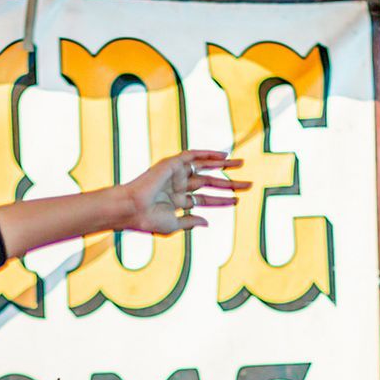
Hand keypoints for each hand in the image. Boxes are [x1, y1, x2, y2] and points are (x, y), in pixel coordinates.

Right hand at [116, 151, 247, 234]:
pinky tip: (222, 155)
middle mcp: (178, 186)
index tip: (237, 200)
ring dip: (223, 165)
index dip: (221, 200)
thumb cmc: (148, 220)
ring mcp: (175, 174)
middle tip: (248, 184)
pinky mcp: (171, 164)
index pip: (205, 199)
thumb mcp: (174, 225)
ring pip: (204, 168)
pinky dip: (207, 153)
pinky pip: (192, 155)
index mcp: (177, 202)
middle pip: (209, 183)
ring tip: (242, 164)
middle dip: (228, 183)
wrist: (131, 209)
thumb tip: (207, 223)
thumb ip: (190, 222)